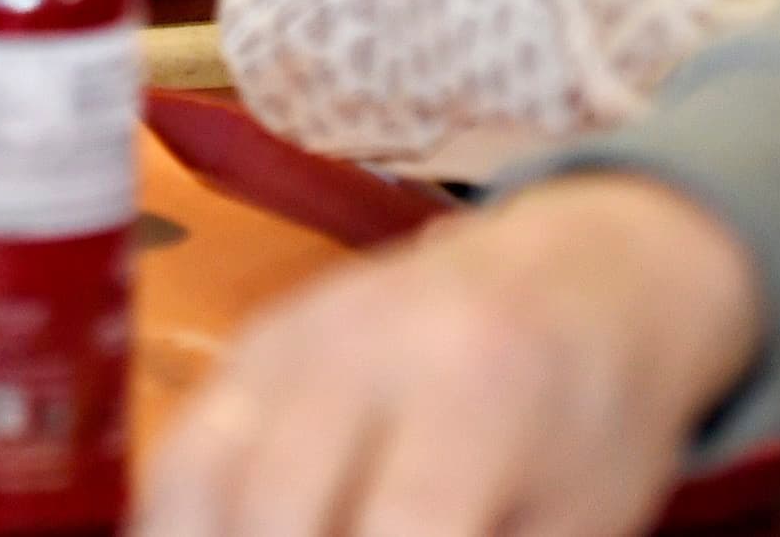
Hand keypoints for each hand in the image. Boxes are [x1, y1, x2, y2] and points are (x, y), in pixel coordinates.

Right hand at [139, 174, 765, 536]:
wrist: (584, 270)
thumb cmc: (596, 419)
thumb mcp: (580, 526)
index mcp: (478, 387)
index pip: (399, 533)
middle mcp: (366, 342)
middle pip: (271, 507)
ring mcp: (294, 332)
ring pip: (195, 478)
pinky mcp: (254, 342)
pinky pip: (183, 454)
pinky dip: (183, 530)